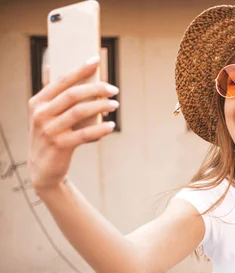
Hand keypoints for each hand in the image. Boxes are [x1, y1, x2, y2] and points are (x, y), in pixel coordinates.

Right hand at [27, 57, 118, 192]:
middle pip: (73, 95)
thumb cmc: (49, 136)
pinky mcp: (60, 145)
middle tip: (114, 90)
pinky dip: (100, 129)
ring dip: (101, 106)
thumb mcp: (44, 114)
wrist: (42, 168)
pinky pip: (84, 134)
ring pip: (80, 112)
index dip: (80, 70)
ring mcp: (50, 130)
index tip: (96, 61)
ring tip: (115, 104)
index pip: (62, 81)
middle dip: (96, 89)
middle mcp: (41, 114)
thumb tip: (51, 66)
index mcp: (38, 102)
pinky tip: (111, 126)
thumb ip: (50, 93)